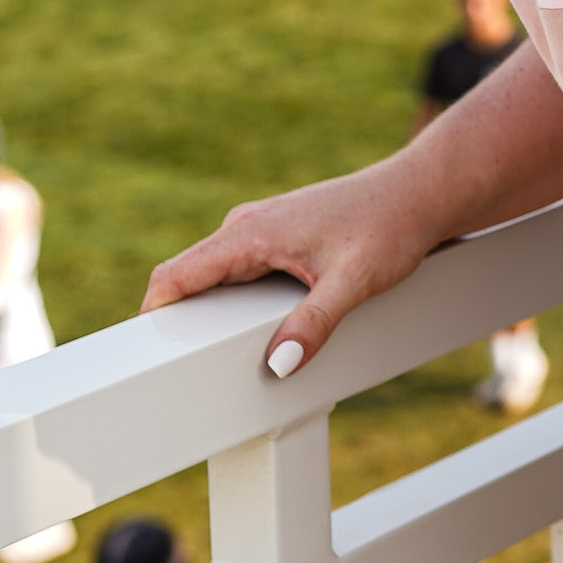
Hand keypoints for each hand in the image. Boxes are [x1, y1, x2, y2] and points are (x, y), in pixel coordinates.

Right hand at [142, 154, 433, 372]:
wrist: (419, 194)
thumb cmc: (389, 227)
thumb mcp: (354, 282)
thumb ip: (315, 323)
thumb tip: (280, 363)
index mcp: (251, 233)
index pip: (177, 273)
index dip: (153, 312)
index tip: (143, 352)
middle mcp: (246, 227)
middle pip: (190, 278)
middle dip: (182, 320)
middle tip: (182, 368)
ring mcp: (261, 230)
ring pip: (216, 276)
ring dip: (211, 310)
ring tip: (217, 354)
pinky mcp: (278, 237)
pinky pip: (239, 271)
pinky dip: (235, 299)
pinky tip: (253, 327)